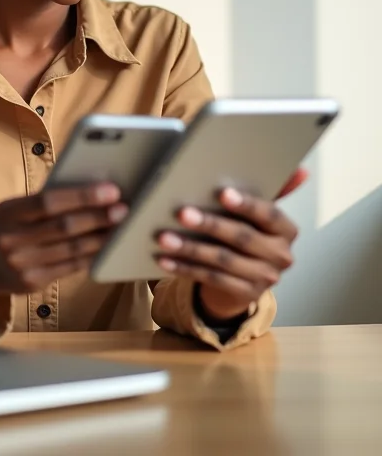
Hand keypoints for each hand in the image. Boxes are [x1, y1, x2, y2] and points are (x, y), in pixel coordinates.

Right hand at [0, 183, 126, 309]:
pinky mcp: (33, 282)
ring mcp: (21, 263)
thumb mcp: (19, 210)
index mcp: (7, 212)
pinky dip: (93, 255)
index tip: (111, 191)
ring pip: (71, 249)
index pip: (48, 201)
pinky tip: (107, 246)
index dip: (82, 196)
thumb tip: (93, 191)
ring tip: (121, 227)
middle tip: (123, 209)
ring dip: (101, 237)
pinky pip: (71, 267)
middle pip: (64, 226)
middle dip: (98, 217)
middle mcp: (11, 239)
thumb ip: (46, 203)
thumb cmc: (15, 226)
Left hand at [155, 169, 306, 320]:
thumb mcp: (257, 214)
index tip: (222, 192)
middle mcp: (281, 255)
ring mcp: (265, 278)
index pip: (269, 214)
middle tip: (181, 213)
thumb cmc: (247, 233)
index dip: (247, 204)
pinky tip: (165, 259)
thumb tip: (301, 169)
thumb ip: (272, 191)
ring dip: (190, 248)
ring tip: (164, 238)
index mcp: (285, 230)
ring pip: (223, 260)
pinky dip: (185, 268)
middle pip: (242, 237)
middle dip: (210, 224)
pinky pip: (211, 279)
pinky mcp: (245, 295)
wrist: (244, 279)